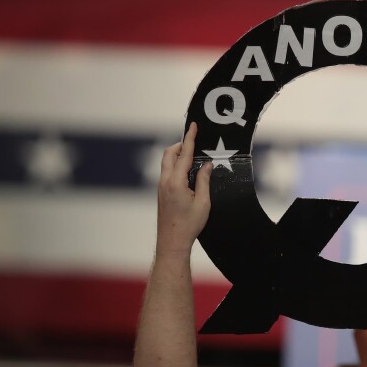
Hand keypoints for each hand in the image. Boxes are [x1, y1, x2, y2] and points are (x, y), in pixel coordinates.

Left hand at [156, 122, 212, 255]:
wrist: (172, 241)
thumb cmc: (189, 224)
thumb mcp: (203, 202)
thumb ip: (203, 180)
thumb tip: (206, 164)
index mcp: (176, 182)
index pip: (184, 155)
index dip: (190, 139)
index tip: (193, 126)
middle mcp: (165, 181)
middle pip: (169, 154)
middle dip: (181, 145)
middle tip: (193, 142)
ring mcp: (161, 187)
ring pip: (166, 162)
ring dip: (177, 155)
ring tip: (192, 157)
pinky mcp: (161, 192)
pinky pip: (167, 171)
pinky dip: (175, 165)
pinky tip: (187, 172)